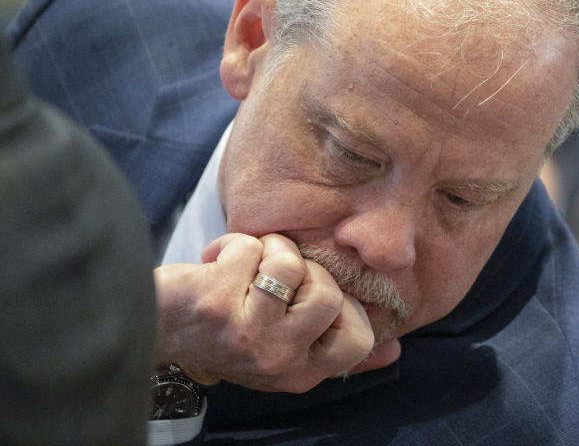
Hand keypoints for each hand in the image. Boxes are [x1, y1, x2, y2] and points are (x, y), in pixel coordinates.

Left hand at [154, 233, 399, 392]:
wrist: (146, 329)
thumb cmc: (219, 335)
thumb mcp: (282, 351)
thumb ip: (336, 350)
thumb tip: (393, 353)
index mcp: (298, 372)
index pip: (357, 338)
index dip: (343, 304)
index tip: (309, 295)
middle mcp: (277, 361)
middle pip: (329, 291)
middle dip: (300, 269)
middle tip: (267, 281)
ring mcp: (248, 336)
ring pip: (292, 263)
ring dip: (264, 250)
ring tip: (240, 269)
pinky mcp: (219, 304)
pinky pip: (253, 247)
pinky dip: (231, 244)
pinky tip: (212, 264)